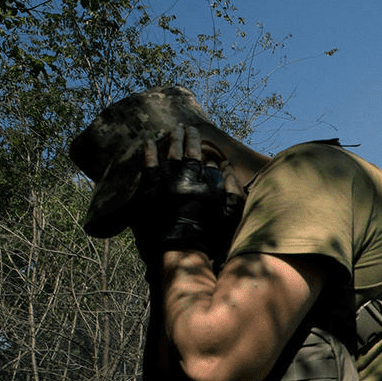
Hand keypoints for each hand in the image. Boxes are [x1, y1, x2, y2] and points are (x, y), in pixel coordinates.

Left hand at [133, 125, 243, 270]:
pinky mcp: (148, 189)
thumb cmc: (206, 239)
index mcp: (204, 186)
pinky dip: (149, 152)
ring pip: (169, 154)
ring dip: (172, 140)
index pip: (208, 164)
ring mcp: (165, 183)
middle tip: (189, 128)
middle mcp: (185, 180)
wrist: (178, 252)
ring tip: (173, 129)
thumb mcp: (228, 218)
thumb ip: (233, 195)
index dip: (209, 156)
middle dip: (190, 139)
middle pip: (189, 154)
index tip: (209, 150)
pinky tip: (148, 141)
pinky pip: (148, 164)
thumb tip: (227, 170)